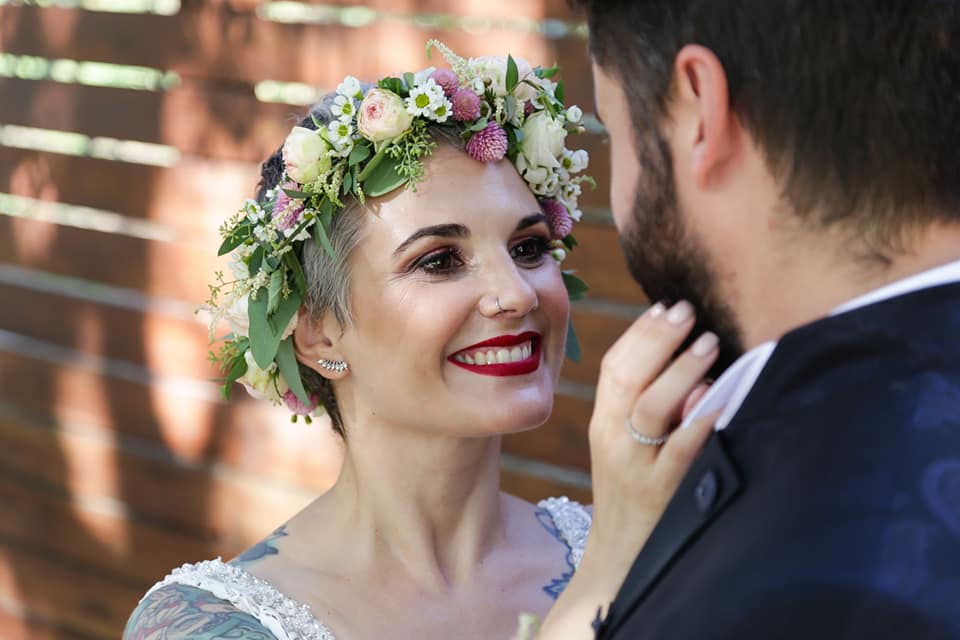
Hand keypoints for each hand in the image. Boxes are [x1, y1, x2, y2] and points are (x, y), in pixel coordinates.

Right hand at [538, 300, 719, 638]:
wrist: (617, 560)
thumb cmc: (632, 495)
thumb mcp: (626, 448)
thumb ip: (647, 407)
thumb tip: (691, 365)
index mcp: (603, 423)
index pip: (613, 366)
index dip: (640, 332)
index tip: (667, 306)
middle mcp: (612, 439)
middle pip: (626, 376)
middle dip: (658, 339)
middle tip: (689, 312)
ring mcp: (634, 466)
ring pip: (650, 407)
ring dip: (681, 371)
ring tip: (709, 344)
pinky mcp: (659, 493)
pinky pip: (678, 451)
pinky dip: (698, 420)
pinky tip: (718, 397)